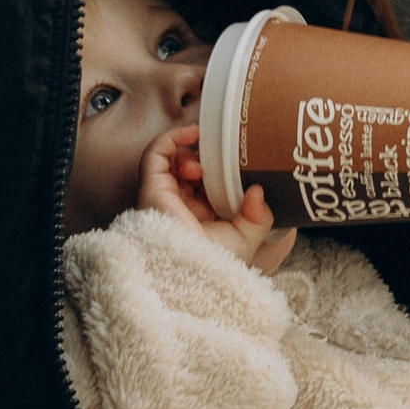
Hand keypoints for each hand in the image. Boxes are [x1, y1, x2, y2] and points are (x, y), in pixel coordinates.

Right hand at [138, 128, 294, 273]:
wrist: (193, 276)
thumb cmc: (215, 266)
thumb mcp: (245, 240)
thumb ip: (257, 217)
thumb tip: (258, 190)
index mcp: (198, 216)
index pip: (204, 183)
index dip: (217, 168)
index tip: (236, 159)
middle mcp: (178, 205)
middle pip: (187, 168)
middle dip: (205, 159)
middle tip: (222, 161)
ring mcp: (163, 196)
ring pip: (170, 159)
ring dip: (190, 151)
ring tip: (205, 161)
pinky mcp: (151, 188)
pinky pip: (155, 154)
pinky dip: (172, 138)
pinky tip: (193, 133)